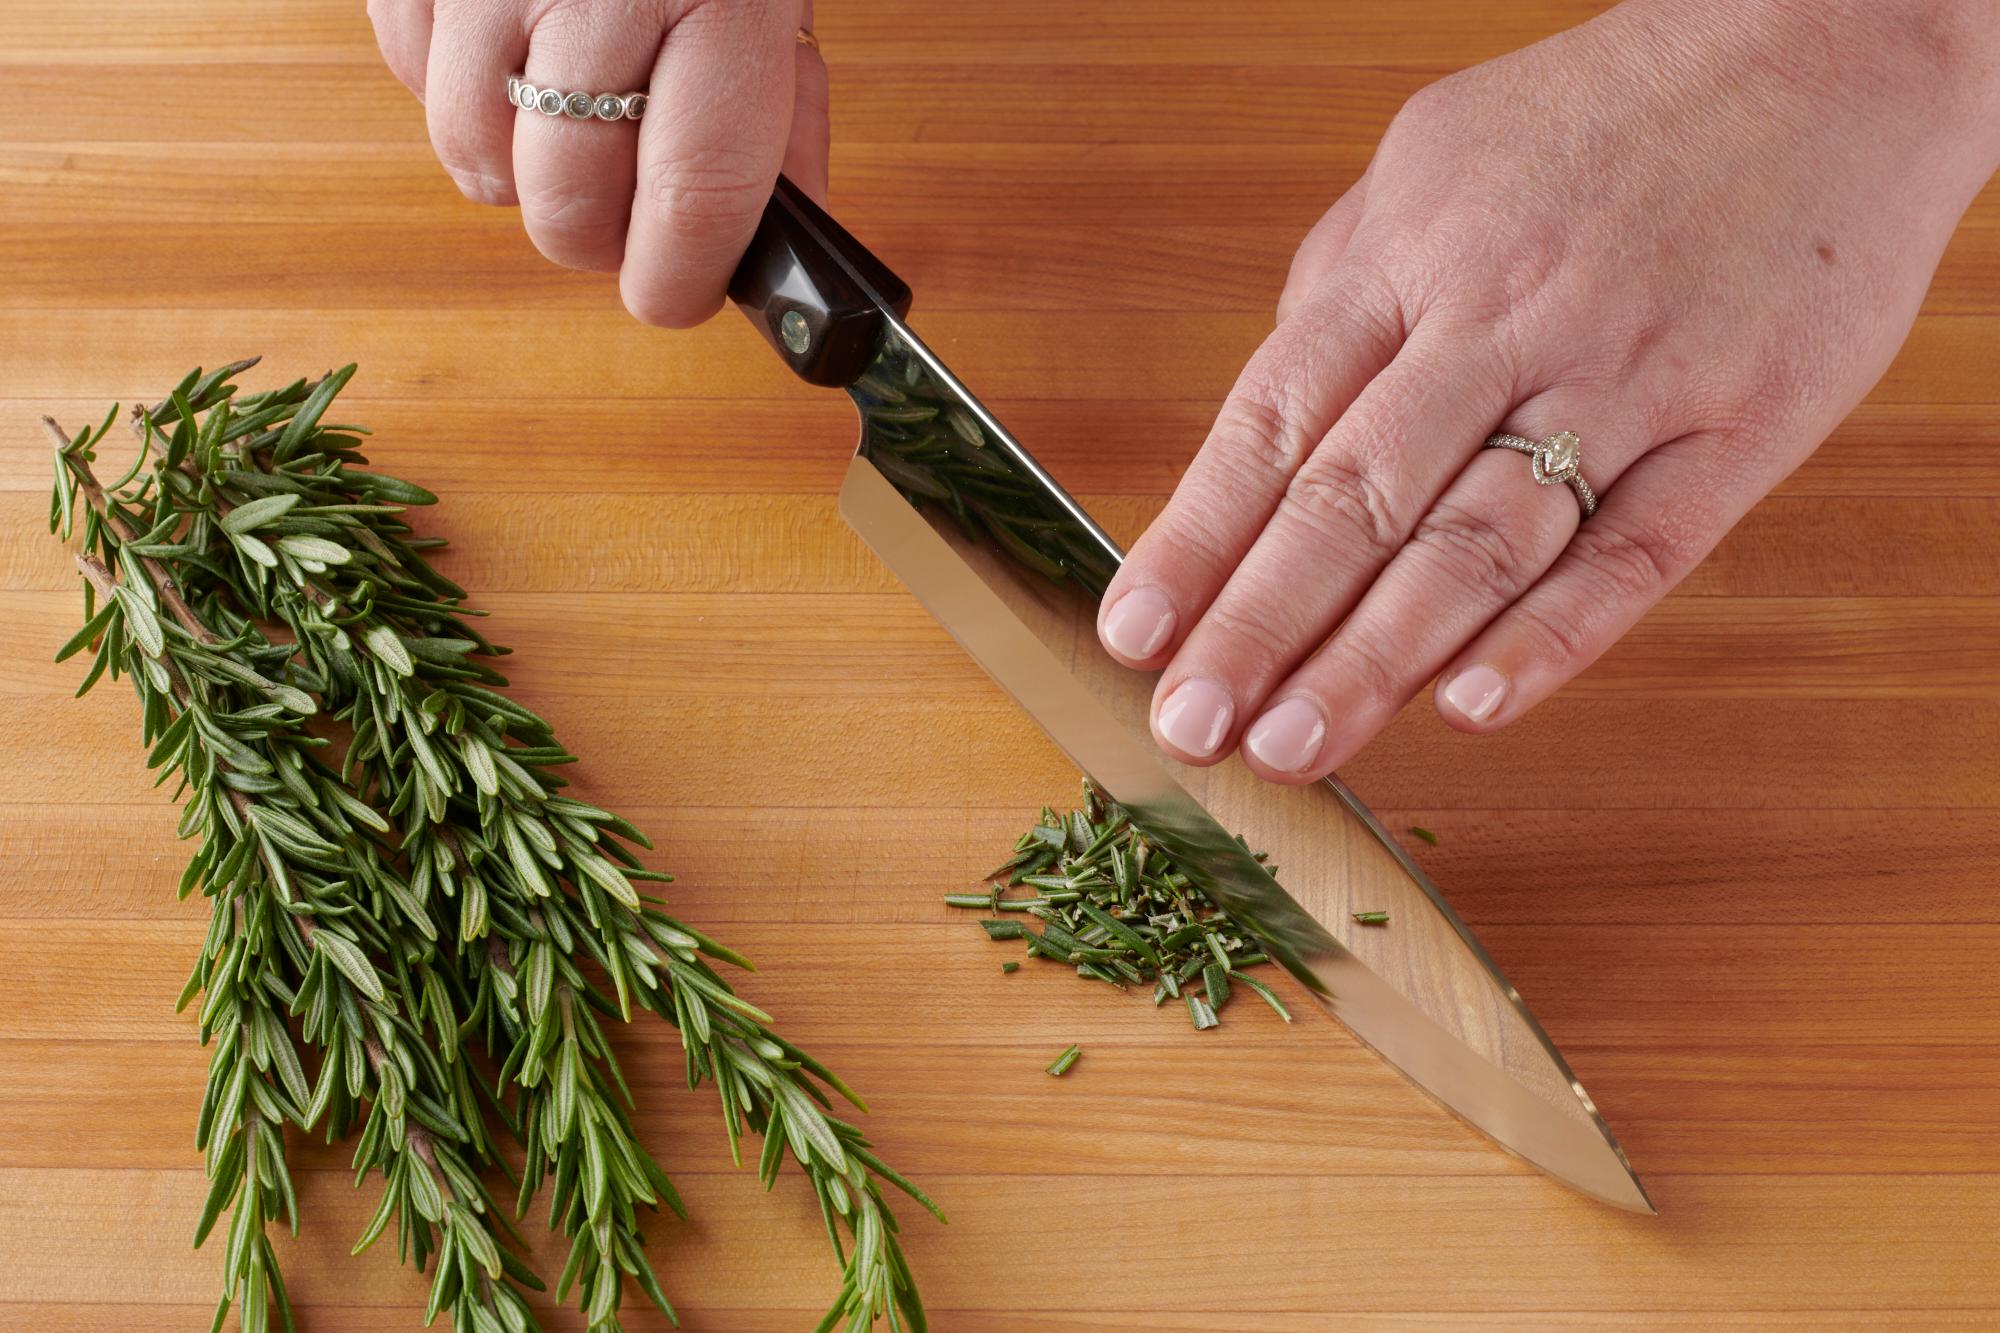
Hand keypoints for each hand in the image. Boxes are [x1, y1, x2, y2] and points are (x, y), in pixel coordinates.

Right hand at [369, 0, 825, 325]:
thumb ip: (784, 116)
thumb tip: (779, 240)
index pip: (692, 195)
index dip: (677, 279)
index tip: (673, 296)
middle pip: (566, 204)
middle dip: (599, 237)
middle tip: (627, 212)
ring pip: (478, 163)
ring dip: (524, 173)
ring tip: (570, 118)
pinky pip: (412, 84)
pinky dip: (462, 98)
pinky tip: (515, 51)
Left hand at [1096, 0, 1999, 783]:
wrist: (1833, 47)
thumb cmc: (1610, 116)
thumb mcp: (1434, 159)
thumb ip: (1347, 287)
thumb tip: (1273, 414)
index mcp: (1413, 258)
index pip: (1274, 421)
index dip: (1197, 538)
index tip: (1135, 634)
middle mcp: (1504, 321)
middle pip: (1357, 499)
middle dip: (1259, 626)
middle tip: (1192, 726)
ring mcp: (1624, 378)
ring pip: (1479, 543)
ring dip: (1375, 659)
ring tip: (1295, 746)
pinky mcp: (1738, 427)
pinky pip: (1636, 552)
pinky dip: (1553, 636)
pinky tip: (1472, 708)